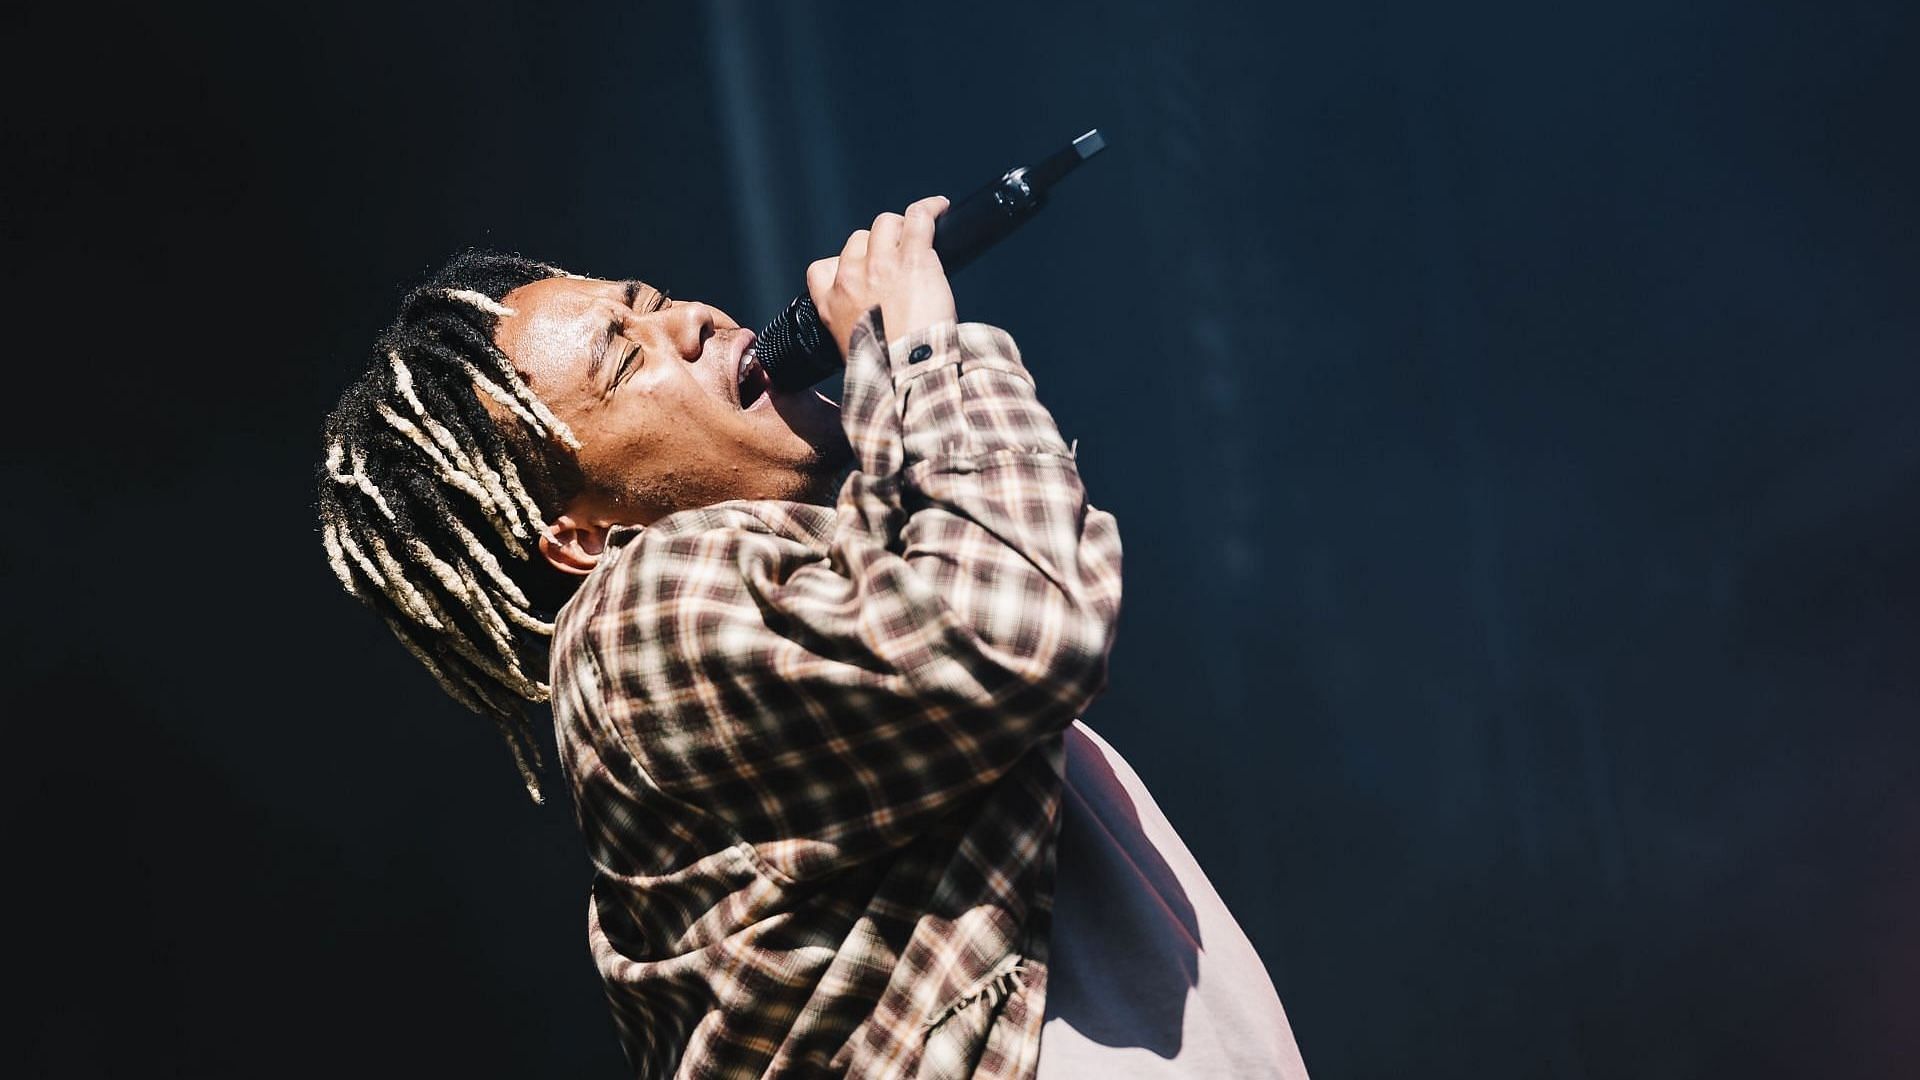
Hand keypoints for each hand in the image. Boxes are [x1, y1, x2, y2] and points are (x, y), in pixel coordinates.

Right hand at [807, 195, 954, 358]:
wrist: (909, 375)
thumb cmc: (891, 370)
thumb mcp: (855, 351)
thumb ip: (856, 326)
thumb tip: (877, 317)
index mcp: (831, 304)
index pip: (821, 268)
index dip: (842, 264)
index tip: (859, 271)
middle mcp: (851, 279)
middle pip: (858, 239)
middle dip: (878, 246)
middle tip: (899, 260)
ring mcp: (881, 265)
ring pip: (885, 224)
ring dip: (901, 228)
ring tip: (917, 239)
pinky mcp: (913, 259)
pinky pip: (918, 217)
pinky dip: (930, 208)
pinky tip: (941, 207)